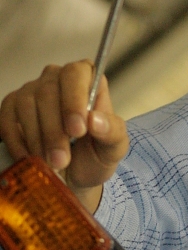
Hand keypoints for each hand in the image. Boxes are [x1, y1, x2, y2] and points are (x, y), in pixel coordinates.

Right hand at [0, 62, 128, 211]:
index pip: (76, 74)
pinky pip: (7, 118)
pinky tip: (31, 159)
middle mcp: (56, 79)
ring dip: (37, 139)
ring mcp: (31, 91)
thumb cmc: (96, 154)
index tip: (78, 130)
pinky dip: (18, 142)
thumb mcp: (114, 148)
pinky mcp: (11, 107)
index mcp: (87, 80)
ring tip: (51, 163)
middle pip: (47, 92)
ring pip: (26, 105)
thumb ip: (112, 132)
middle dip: (54, 130)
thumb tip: (95, 120)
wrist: (74, 175)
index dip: (74, 100)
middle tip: (62, 159)